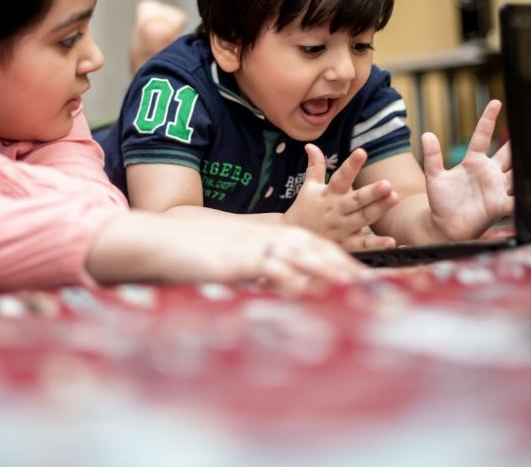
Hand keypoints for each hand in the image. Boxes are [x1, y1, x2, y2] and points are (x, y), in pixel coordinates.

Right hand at [88, 212, 372, 296]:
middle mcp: (264, 238)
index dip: (339, 261)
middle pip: (315, 248)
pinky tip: (308, 293)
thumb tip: (275, 290)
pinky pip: (269, 268)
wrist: (157, 239)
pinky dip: (291, 280)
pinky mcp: (236, 258)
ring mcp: (251, 246)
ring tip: (355, 287)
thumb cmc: (191, 252)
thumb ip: (254, 270)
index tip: (363, 278)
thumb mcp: (230, 260)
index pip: (312, 246)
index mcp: (265, 237)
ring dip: (329, 270)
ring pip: (300, 254)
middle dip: (346, 265)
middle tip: (373, 285)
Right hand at [283, 144, 398, 242]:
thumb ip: (315, 167)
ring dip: (379, 209)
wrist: (293, 238)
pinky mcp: (345, 245)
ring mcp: (341, 228)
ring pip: (363, 218)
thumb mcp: (309, 187)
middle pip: (356, 200)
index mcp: (329, 194)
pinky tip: (391, 241)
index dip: (351, 165)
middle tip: (387, 184)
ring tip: (395, 198)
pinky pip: (362, 245)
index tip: (361, 152)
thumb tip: (310, 145)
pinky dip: (376, 244)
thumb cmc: (304, 209)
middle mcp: (336, 210)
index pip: (341, 176)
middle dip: (372, 192)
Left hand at [422, 99, 513, 239]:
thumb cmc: (441, 202)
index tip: (496, 102)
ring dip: (527, 163)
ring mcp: (497, 188)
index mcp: (473, 162)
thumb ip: (432, 156)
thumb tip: (426, 134)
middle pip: (508, 151)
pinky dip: (527, 195)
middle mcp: (489, 172)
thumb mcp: (434, 176)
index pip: (482, 136)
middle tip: (530, 121)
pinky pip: (517, 199)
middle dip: (518, 139)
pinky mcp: (501, 204)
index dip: (488, 119)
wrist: (445, 227)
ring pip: (517, 171)